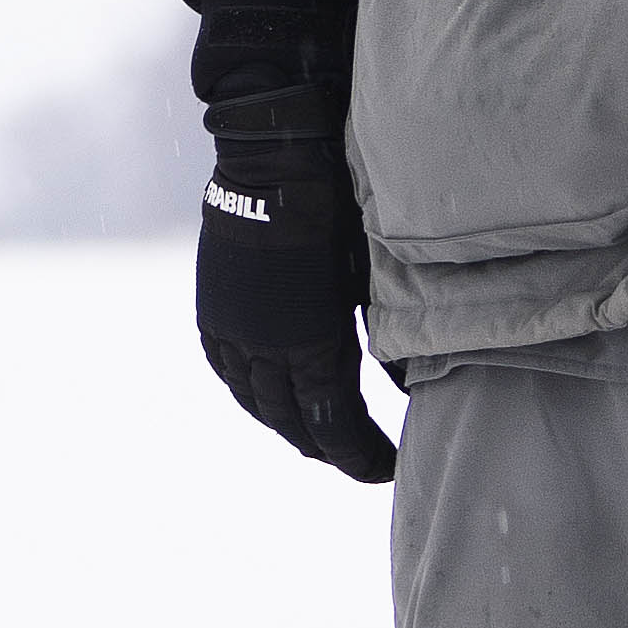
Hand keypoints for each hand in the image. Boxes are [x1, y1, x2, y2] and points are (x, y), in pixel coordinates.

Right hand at [197, 129, 398, 482]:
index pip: (335, 428)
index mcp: (309, 346)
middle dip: (328, 448)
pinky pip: (229, 374)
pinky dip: (252, 394)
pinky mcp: (213, 314)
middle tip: (356, 457)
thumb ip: (390, 339)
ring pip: (257, 405)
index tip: (387, 468)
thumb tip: (413, 388)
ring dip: (288, 426)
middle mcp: (263, 351)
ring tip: (317, 436)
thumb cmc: (339, 210)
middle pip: (294, 426)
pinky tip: (269, 398)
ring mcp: (231, 334)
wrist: (274, 159)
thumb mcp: (374, 280)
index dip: (361, 457)